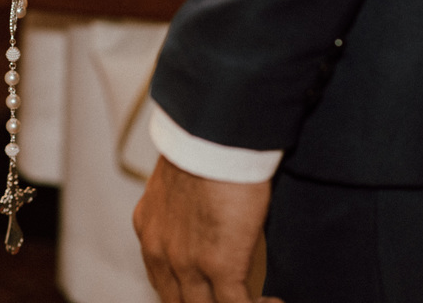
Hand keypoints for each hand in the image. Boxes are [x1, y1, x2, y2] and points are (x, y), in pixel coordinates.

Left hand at [133, 157, 275, 302]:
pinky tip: (272, 300)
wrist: (213, 136)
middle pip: (179, 302)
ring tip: (260, 301)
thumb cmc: (202, 144)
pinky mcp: (220, 265)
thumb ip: (183, 206)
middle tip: (232, 297)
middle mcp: (160, 252)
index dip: (187, 293)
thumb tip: (205, 210)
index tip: (210, 290)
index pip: (162, 280)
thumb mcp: (177, 179)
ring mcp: (187, 263)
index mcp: (150, 229)